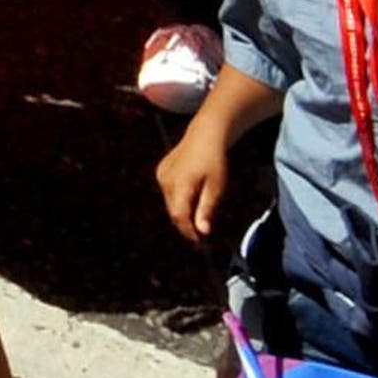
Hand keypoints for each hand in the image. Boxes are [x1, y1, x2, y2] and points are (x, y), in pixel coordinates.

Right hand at [154, 122, 230, 247]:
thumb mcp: (216, 187)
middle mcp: (166, 180)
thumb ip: (206, 209)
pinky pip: (169, 193)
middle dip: (186, 223)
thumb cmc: (214, 162)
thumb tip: (203, 232)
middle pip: (174, 211)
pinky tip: (190, 194)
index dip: (188, 231)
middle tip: (202, 232)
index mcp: (180, 184)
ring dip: (182, 211)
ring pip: (170, 203)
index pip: (179, 215)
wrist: (205, 136)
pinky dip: (178, 199)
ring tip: (198, 213)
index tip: (199, 241)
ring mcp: (162, 175)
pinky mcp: (161, 172)